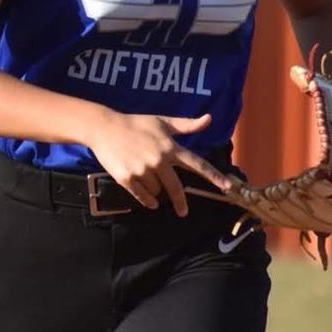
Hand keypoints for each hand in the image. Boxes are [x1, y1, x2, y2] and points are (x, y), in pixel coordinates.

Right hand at [85, 110, 234, 216]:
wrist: (104, 128)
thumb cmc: (136, 123)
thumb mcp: (163, 121)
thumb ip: (186, 125)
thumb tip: (209, 119)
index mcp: (170, 147)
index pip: (197, 164)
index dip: (213, 176)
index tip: (227, 187)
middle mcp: (159, 160)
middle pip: (176, 188)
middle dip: (180, 202)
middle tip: (183, 211)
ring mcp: (142, 170)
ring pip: (157, 191)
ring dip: (156, 190)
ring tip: (146, 176)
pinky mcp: (127, 178)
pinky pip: (142, 196)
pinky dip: (146, 200)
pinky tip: (148, 200)